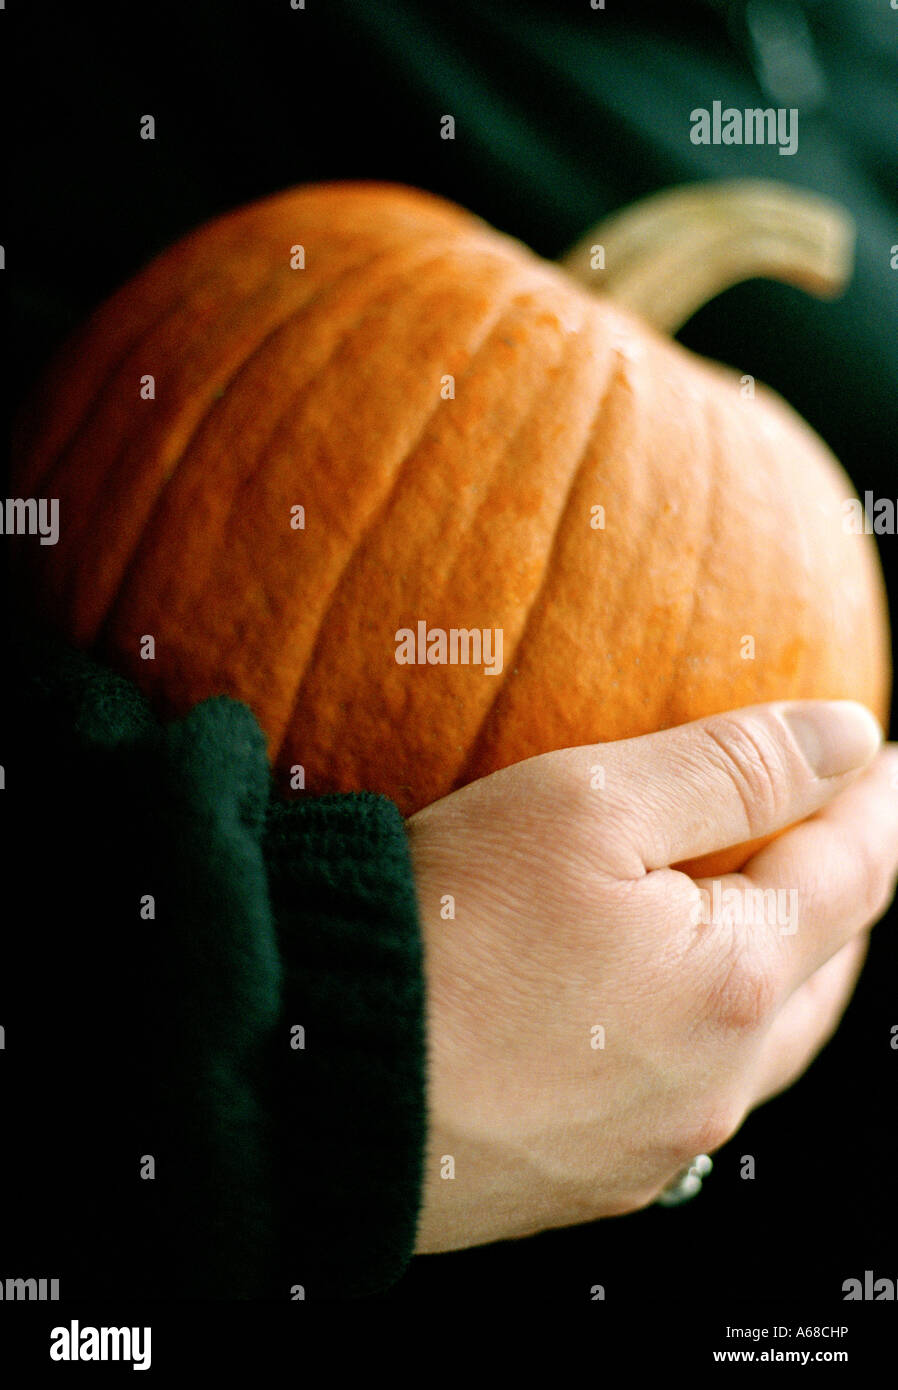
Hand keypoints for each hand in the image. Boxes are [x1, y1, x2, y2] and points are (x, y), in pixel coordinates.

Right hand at [406, 700, 897, 1253]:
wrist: (309, 1083)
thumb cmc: (441, 927)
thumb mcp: (583, 807)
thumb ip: (728, 767)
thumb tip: (852, 736)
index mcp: (732, 980)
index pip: (851, 874)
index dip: (879, 806)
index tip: (890, 758)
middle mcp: (714, 1080)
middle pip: (822, 974)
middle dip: (845, 893)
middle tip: (844, 832)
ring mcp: (653, 1145)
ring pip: (758, 1046)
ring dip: (783, 971)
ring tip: (773, 917)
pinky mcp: (589, 1179)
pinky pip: (683, 1094)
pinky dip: (703, 1030)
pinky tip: (658, 1004)